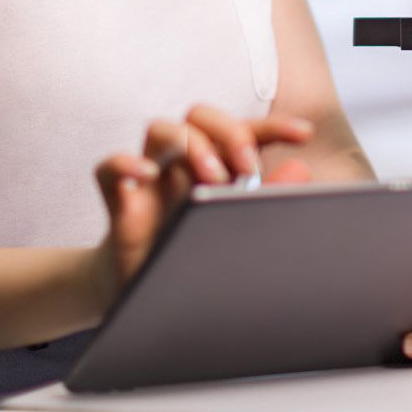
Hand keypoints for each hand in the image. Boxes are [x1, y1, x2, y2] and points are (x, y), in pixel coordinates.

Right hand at [91, 104, 313, 311]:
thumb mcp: (237, 228)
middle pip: (199, 116)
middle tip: (246, 166)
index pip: (243, 131)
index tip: (304, 134)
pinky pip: (108, 167)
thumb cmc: (194, 252)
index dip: (273, 127)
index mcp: (216, 165)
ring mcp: (150, 178)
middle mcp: (183, 163)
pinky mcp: (119, 201)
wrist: (142, 296)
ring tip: (212, 178)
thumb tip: (302, 170)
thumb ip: (268, 199)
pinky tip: (147, 175)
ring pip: (160, 128)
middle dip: (228, 131)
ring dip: (189, 143)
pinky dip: (125, 163)